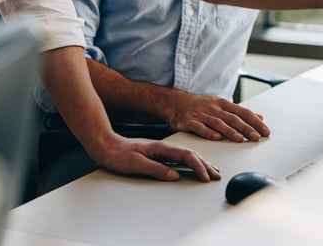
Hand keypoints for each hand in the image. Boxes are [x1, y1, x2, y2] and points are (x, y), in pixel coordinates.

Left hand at [94, 134, 220, 181]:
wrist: (106, 145)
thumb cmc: (118, 154)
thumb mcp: (136, 164)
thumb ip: (156, 169)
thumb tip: (175, 175)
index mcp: (160, 148)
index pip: (186, 156)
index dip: (198, 166)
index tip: (206, 177)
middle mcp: (163, 148)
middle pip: (190, 154)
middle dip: (205, 165)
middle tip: (217, 175)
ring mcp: (161, 151)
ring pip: (186, 156)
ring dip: (200, 163)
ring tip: (211, 171)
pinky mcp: (157, 155)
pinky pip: (179, 158)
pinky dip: (190, 163)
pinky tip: (193, 166)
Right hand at [164, 90, 270, 141]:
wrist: (176, 102)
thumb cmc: (202, 106)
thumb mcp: (222, 105)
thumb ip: (240, 113)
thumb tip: (260, 117)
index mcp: (223, 104)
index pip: (243, 112)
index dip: (255, 122)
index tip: (265, 131)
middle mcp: (214, 108)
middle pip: (233, 118)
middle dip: (246, 128)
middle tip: (257, 137)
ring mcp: (202, 114)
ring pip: (218, 123)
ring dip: (230, 131)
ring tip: (240, 139)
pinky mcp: (190, 121)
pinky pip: (200, 127)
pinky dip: (209, 132)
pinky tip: (216, 137)